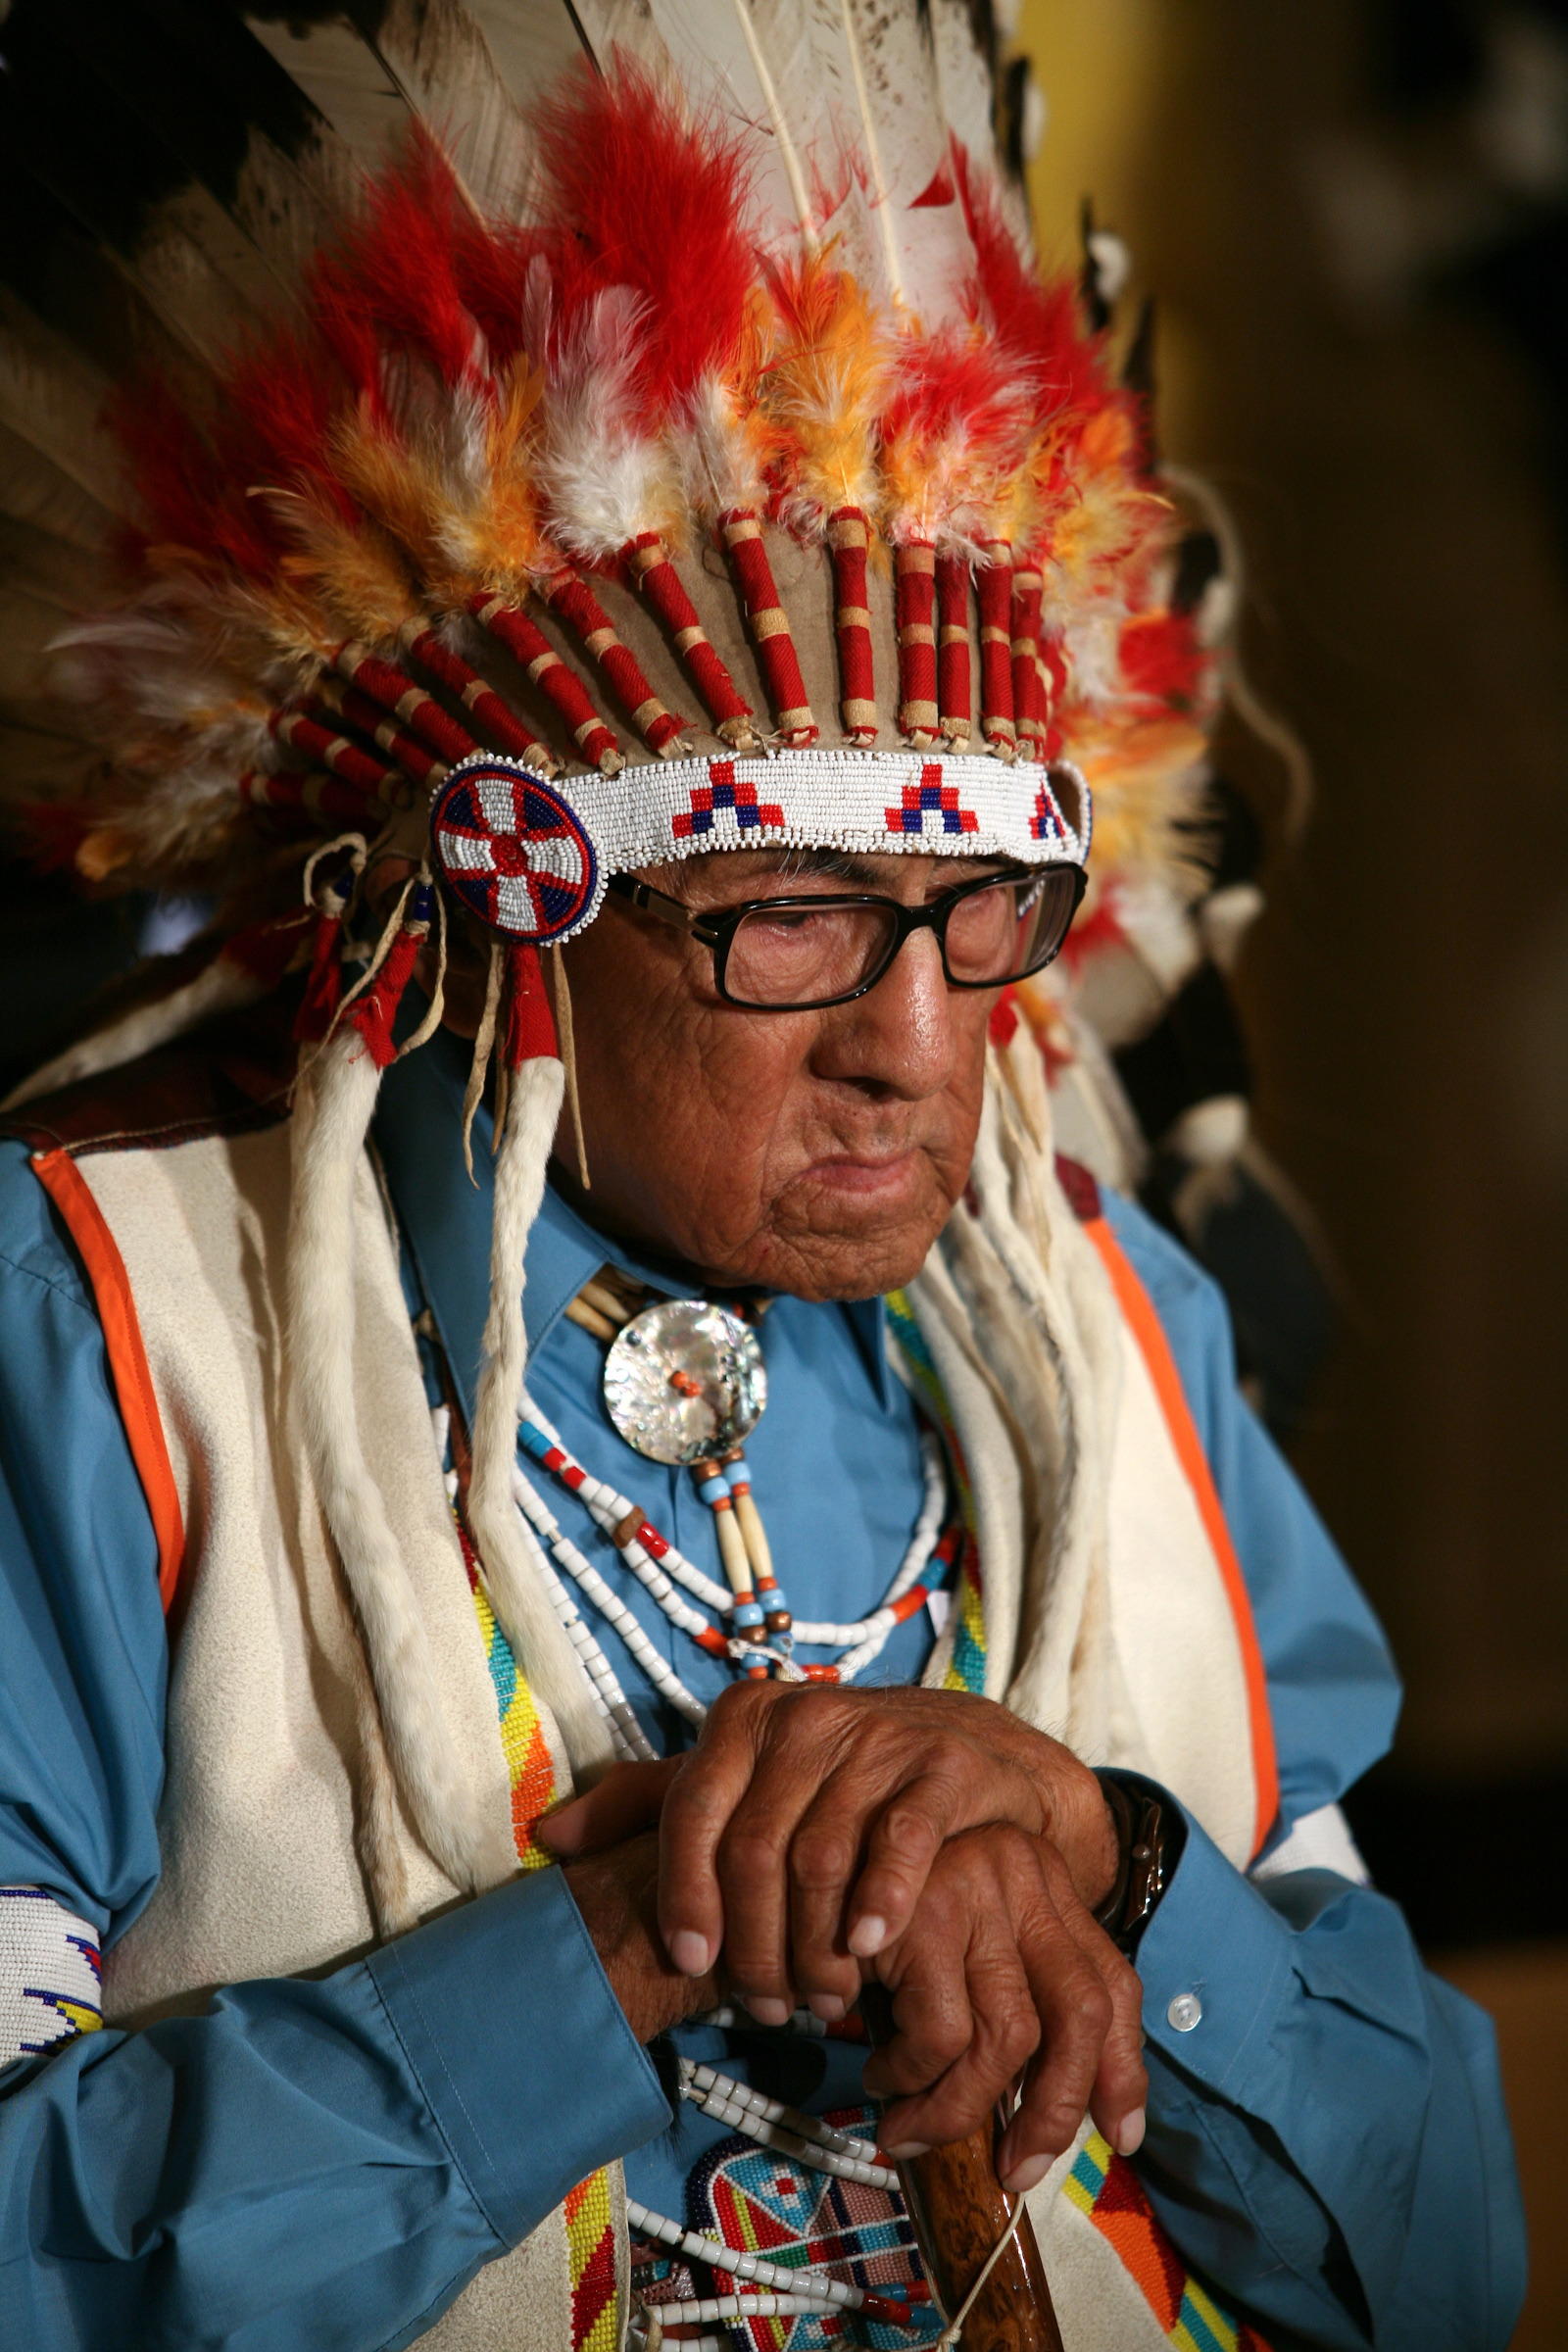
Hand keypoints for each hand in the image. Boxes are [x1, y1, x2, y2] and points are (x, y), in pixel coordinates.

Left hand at [552, 1684, 1117, 2022]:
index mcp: (744, 1717)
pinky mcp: (941, 1767)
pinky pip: (899, 1844)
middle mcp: (805, 1717)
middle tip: (769, 2008)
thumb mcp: (743, 1780)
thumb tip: (553, 1836)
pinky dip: (880, 1902)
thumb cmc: (835, 1780)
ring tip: (822, 2000)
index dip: (685, 1894)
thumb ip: (651, 1802)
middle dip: (756, 1944)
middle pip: (755, 1850)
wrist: (966, 1750)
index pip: (693, 1810)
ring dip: (815, 1947)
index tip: (691, 1964)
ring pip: (822, 1859)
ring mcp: (877, 1738)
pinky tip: (871, 1948)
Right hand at [864, 1822, 1146, 2190]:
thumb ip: (1004, 1995)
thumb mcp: (954, 1942)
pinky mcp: (926, 1911)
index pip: (1111, 1982)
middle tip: (1017, 2169)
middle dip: (1056, 2111)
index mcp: (1042, 1878)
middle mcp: (1022, 1871)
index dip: (1123, 2069)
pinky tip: (880, 2075)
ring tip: (912, 2126)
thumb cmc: (869, 1915)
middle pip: (1081, 2014)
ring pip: (1009, 2039)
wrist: (792, 1851)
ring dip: (959, 2110)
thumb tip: (1047, 2115)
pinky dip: (912, 2078)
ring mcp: (978, 1885)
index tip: (1120, 2135)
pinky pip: (942, 2036)